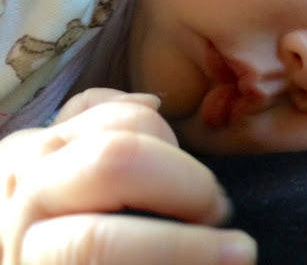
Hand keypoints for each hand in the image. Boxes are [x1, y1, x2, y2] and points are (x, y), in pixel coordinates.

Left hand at [0, 88, 255, 264]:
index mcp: (25, 254)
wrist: (8, 263)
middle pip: (112, 160)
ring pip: (116, 119)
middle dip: (186, 184)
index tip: (239, 255)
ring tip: (187, 185)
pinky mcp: (41, 133)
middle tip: (216, 213)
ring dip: (171, 147)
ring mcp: (29, 155)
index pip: (99, 242)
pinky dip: (135, 107)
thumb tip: (222, 255)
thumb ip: (135, 260)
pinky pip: (96, 101)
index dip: (182, 249)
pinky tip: (159, 118)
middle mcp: (23, 194)